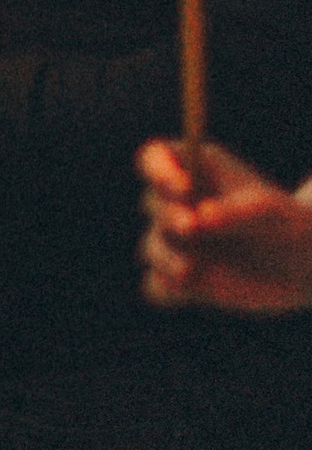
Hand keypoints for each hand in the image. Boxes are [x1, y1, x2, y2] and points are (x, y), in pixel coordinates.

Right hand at [139, 138, 311, 314]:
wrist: (304, 269)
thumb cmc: (287, 225)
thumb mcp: (268, 212)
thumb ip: (235, 213)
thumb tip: (200, 218)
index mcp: (194, 172)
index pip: (156, 158)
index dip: (159, 169)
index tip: (184, 186)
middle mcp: (179, 205)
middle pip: (153, 203)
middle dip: (168, 215)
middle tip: (190, 226)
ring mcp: (177, 244)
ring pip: (152, 247)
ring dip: (165, 256)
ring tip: (189, 269)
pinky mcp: (179, 281)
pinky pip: (157, 287)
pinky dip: (166, 289)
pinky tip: (191, 291)